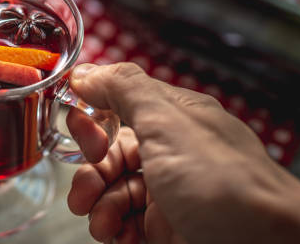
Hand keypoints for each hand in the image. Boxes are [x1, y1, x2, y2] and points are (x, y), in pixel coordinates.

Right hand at [66, 62, 299, 243]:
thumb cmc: (225, 184)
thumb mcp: (166, 122)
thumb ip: (123, 89)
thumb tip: (87, 71)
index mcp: (173, 120)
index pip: (119, 108)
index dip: (93, 117)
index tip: (75, 127)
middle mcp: (171, 154)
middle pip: (111, 155)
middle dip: (90, 171)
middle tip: (83, 190)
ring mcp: (169, 194)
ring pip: (113, 192)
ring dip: (97, 205)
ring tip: (100, 221)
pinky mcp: (167, 230)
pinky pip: (124, 224)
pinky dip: (112, 229)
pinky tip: (114, 234)